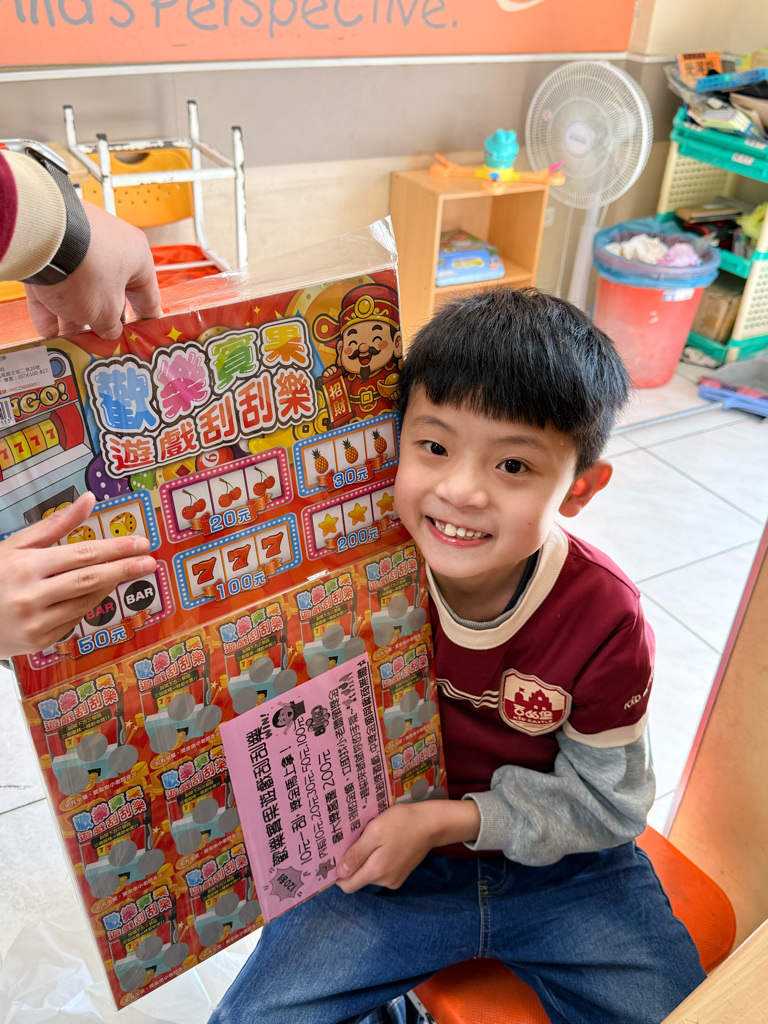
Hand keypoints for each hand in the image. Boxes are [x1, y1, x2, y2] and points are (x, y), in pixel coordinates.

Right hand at [0, 492, 156, 659]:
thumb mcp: (15, 545)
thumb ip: (55, 525)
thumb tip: (88, 500)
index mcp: (25, 566)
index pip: (82, 555)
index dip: (115, 549)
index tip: (141, 543)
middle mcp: (31, 596)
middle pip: (90, 580)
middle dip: (124, 569)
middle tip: (150, 561)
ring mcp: (35, 622)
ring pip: (86, 602)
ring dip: (108, 586)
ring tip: (123, 572)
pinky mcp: (39, 641)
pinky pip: (74, 619)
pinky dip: (87, 603)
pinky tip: (94, 591)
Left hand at [24, 201, 161, 340]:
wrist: (41, 237)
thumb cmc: (86, 269)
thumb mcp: (106, 311)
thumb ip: (110, 326)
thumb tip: (108, 330)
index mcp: (137, 257)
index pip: (147, 295)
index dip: (145, 321)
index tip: (141, 336)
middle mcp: (110, 247)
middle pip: (110, 293)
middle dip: (102, 321)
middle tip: (100, 342)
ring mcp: (79, 244)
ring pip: (80, 289)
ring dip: (74, 318)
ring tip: (69, 340)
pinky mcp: (50, 247)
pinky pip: (55, 282)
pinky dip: (51, 305)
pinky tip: (47, 330)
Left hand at [335, 798, 480, 893]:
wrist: (432, 823)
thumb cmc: (402, 823)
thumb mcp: (375, 832)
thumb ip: (357, 854)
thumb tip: (339, 873)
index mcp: (377, 871)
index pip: (347, 885)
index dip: (338, 873)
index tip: (334, 856)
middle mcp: (385, 880)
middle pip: (358, 878)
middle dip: (353, 862)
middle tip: (352, 840)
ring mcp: (395, 878)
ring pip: (370, 873)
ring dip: (365, 859)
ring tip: (370, 837)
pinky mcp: (402, 873)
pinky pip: (381, 870)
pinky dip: (377, 859)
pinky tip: (382, 842)